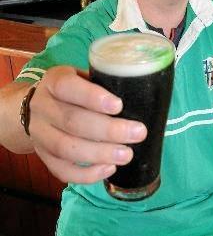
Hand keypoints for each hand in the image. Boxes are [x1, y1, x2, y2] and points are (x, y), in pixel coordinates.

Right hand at [28, 66, 146, 183]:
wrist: (37, 107)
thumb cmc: (72, 90)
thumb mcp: (81, 76)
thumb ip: (101, 83)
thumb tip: (138, 95)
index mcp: (54, 81)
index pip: (68, 87)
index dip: (93, 97)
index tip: (119, 105)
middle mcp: (42, 107)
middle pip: (72, 121)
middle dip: (108, 130)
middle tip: (138, 133)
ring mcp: (39, 134)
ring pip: (65, 148)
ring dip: (99, 154)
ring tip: (127, 155)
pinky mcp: (42, 156)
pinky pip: (61, 170)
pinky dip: (86, 174)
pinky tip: (109, 169)